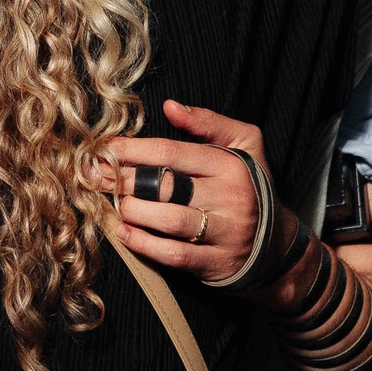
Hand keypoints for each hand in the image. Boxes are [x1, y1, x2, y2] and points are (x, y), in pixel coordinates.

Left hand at [95, 99, 270, 283]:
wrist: (276, 245)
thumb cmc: (249, 187)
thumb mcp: (244, 146)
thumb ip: (209, 123)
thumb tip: (170, 107)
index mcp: (232, 165)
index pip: (174, 153)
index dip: (134, 150)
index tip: (104, 149)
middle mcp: (231, 198)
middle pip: (166, 185)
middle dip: (124, 180)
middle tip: (95, 177)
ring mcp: (226, 233)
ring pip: (170, 220)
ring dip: (134, 212)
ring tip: (113, 204)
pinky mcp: (217, 263)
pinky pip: (175, 255)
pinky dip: (144, 244)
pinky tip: (124, 233)